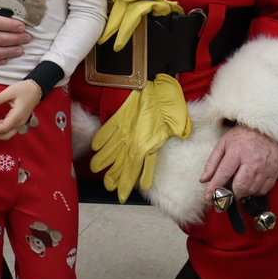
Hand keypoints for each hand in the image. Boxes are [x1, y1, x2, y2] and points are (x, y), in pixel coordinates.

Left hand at [0, 80, 41, 139]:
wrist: (35, 89)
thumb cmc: (24, 89)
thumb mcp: (10, 91)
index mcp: (17, 115)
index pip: (3, 127)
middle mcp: (19, 122)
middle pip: (5, 135)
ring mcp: (20, 123)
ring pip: (6, 134)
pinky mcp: (18, 122)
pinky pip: (8, 130)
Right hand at [90, 74, 190, 202]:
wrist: (150, 83)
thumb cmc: (166, 100)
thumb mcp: (178, 119)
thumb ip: (178, 131)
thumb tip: (182, 135)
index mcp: (149, 144)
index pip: (139, 169)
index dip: (131, 183)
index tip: (124, 195)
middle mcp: (133, 141)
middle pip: (121, 164)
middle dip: (114, 178)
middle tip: (110, 188)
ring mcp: (123, 130)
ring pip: (110, 152)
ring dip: (103, 163)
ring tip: (99, 172)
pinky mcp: (116, 118)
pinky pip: (104, 133)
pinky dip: (99, 141)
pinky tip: (95, 148)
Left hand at [200, 125, 277, 200]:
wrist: (267, 129)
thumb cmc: (243, 136)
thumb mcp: (224, 143)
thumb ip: (212, 162)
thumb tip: (204, 179)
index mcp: (237, 151)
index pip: (224, 173)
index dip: (215, 187)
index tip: (209, 197)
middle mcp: (252, 161)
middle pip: (240, 186)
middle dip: (229, 196)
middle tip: (222, 200)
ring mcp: (265, 168)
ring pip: (251, 190)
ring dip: (241, 194)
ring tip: (235, 190)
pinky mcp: (274, 172)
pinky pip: (263, 190)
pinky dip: (254, 192)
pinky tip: (249, 186)